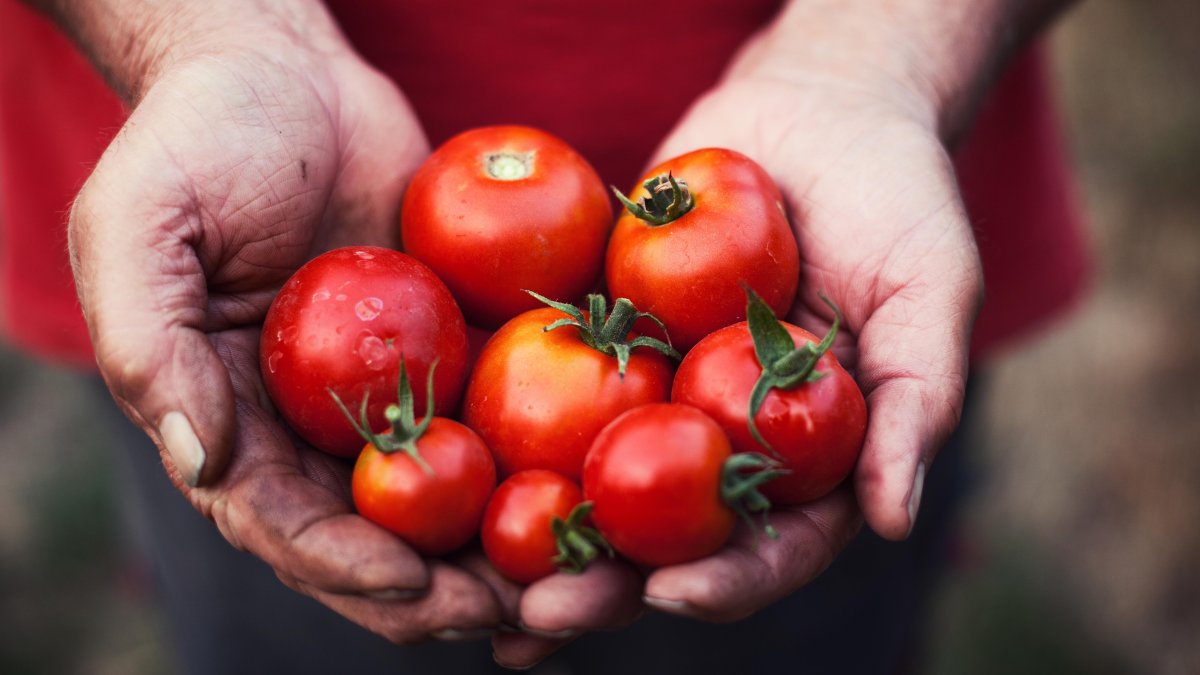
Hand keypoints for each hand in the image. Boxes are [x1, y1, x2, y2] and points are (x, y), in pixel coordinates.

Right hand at [67, 8, 505, 642]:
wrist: (288, 73)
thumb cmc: (200, 138)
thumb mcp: (141, 226)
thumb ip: (154, 348)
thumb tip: (204, 464)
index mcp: (233, 424)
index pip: (284, 524)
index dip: (344, 566)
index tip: (412, 584)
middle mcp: (312, 429)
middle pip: (376, 536)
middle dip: (437, 587)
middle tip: (507, 614)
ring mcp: (388, 395)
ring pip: (447, 499)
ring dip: (501, 551)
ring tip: (564, 582)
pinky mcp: (450, 353)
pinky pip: (495, 418)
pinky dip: (538, 463)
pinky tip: (588, 486)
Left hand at [495, 9, 987, 636]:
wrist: (814, 107)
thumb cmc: (895, 195)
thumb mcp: (929, 287)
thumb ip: (914, 397)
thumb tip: (894, 519)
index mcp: (806, 458)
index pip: (771, 546)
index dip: (727, 581)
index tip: (671, 596)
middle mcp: (726, 442)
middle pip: (665, 540)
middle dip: (605, 586)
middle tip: (542, 616)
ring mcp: (660, 395)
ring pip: (594, 484)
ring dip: (537, 536)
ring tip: (478, 579)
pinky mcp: (602, 340)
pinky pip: (548, 391)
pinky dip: (497, 434)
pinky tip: (432, 463)